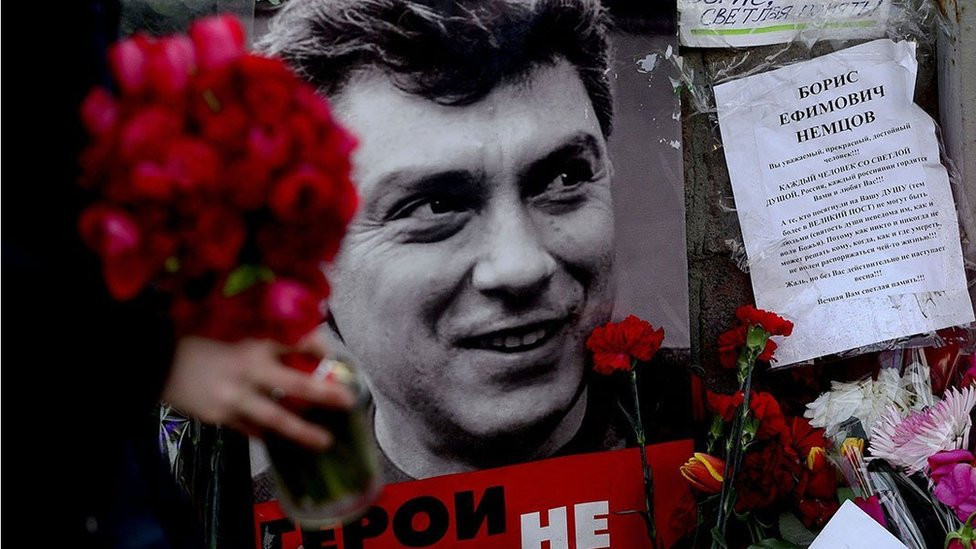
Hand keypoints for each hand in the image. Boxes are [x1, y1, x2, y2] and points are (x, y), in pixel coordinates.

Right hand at [162, 335, 353, 448]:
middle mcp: (248, 370)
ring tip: (324, 441)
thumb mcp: (230, 326)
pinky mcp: (219, 416)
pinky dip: (266, 432)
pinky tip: (280, 437)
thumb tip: (298, 339)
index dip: (318, 346)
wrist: (149, 360)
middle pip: (295, 384)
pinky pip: (250, 428)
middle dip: (324, 393)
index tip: (331, 354)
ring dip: (302, 431)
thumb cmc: (193, 338)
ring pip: (275, 418)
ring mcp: (234, 397)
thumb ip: (261, 336)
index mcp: (252, 342)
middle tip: (348, 401)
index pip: (296, 341)